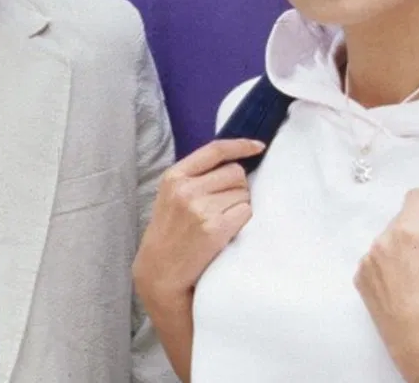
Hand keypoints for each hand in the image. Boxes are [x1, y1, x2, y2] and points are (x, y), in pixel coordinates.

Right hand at [133, 138, 263, 306]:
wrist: (160, 272)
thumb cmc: (169, 233)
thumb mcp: (171, 196)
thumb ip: (195, 177)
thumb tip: (235, 164)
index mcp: (175, 176)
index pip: (215, 150)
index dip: (241, 146)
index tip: (258, 147)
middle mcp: (187, 189)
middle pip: (235, 173)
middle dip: (237, 187)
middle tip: (224, 206)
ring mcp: (201, 208)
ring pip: (243, 193)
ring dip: (239, 205)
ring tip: (220, 221)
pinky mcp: (215, 228)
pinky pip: (245, 212)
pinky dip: (241, 221)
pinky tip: (226, 232)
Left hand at [354, 188, 418, 382]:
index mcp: (408, 230)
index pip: (416, 196)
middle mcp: (382, 240)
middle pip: (403, 221)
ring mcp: (368, 260)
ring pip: (388, 242)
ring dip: (404, 247)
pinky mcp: (361, 280)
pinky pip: (376, 262)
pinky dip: (389, 265)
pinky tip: (404, 282)